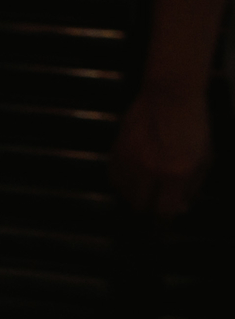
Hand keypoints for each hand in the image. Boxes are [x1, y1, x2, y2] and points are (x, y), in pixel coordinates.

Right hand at [113, 80, 210, 219]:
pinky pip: (112, 175)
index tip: (163, 223)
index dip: (163, 221)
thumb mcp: (205, 158)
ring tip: (142, 192)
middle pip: (138, 205)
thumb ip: (193, 186)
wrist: (171, 95)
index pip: (163, 210)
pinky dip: (121, 181)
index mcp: (176, 174)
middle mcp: (149, 170)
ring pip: (122, 191)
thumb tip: (180, 207)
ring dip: (132, 195)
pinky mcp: (117, 148)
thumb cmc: (194, 125)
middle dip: (147, 209)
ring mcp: (130, 159)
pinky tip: (130, 178)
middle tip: (153, 206)